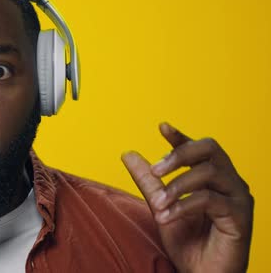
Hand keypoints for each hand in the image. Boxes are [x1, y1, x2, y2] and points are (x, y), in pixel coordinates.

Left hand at [121, 122, 252, 272]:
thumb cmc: (188, 241)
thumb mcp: (161, 205)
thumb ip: (148, 181)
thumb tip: (128, 153)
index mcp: (211, 176)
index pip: (198, 147)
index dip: (181, 136)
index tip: (162, 126)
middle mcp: (228, 181)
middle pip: (209, 148)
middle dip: (179, 154)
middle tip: (155, 170)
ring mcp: (237, 197)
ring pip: (208, 172)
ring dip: (176, 187)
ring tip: (158, 206)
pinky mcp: (241, 216)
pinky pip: (210, 200)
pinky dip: (183, 206)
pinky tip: (167, 217)